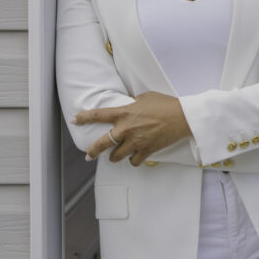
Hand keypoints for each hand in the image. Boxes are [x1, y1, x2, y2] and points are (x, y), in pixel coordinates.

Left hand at [72, 91, 191, 164]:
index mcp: (125, 113)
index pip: (99, 115)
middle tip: (89, 155)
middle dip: (93, 151)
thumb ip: (133, 102)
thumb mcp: (146, 97)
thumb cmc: (166, 104)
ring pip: (117, 156)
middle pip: (103, 143)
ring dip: (115, 157)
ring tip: (116, 156)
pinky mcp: (146, 150)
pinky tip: (136, 157)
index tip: (75, 120)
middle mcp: (127, 129)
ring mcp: (136, 141)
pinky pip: (134, 161)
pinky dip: (134, 160)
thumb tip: (130, 105)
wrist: (183, 117)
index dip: (84, 118)